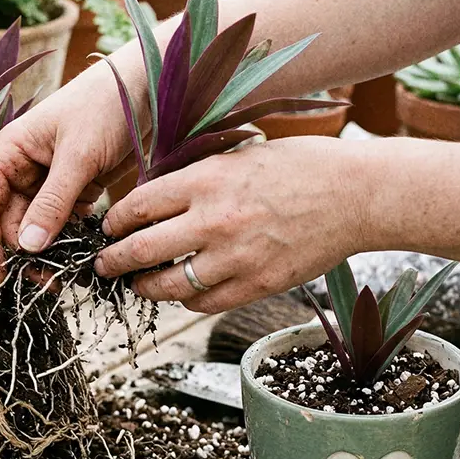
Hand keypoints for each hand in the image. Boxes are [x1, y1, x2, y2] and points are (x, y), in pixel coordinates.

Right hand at [0, 63, 140, 282]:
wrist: (147, 88)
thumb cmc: (105, 106)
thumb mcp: (78, 156)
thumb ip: (53, 202)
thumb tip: (27, 247)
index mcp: (11, 153)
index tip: (2, 278)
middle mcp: (24, 168)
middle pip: (10, 223)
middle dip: (24, 255)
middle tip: (47, 283)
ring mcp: (50, 180)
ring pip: (38, 227)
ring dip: (48, 252)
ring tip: (66, 276)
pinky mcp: (77, 188)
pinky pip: (64, 222)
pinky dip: (70, 241)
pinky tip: (83, 258)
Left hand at [94, 137, 370, 312]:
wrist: (356, 195)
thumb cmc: (301, 166)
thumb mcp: (240, 154)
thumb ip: (197, 177)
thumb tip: (154, 198)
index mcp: (207, 179)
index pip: (137, 206)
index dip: (114, 221)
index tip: (107, 227)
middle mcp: (214, 220)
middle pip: (141, 250)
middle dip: (113, 261)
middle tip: (103, 266)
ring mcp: (235, 257)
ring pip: (168, 286)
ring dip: (145, 287)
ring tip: (139, 284)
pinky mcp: (256, 285)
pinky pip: (204, 304)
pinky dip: (186, 301)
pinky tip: (183, 292)